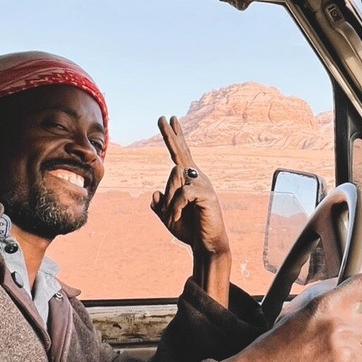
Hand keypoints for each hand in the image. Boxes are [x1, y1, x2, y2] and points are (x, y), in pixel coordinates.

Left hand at [150, 116, 230, 303]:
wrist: (207, 245)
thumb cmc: (190, 230)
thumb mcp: (169, 217)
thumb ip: (161, 206)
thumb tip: (154, 194)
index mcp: (189, 180)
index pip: (181, 154)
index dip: (175, 137)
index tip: (170, 119)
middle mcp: (197, 177)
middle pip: (180, 154)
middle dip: (171, 135)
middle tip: (163, 117)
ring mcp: (204, 185)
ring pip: (175, 178)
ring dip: (168, 200)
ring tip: (173, 216)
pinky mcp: (207, 195)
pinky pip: (182, 194)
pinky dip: (175, 207)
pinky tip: (177, 216)